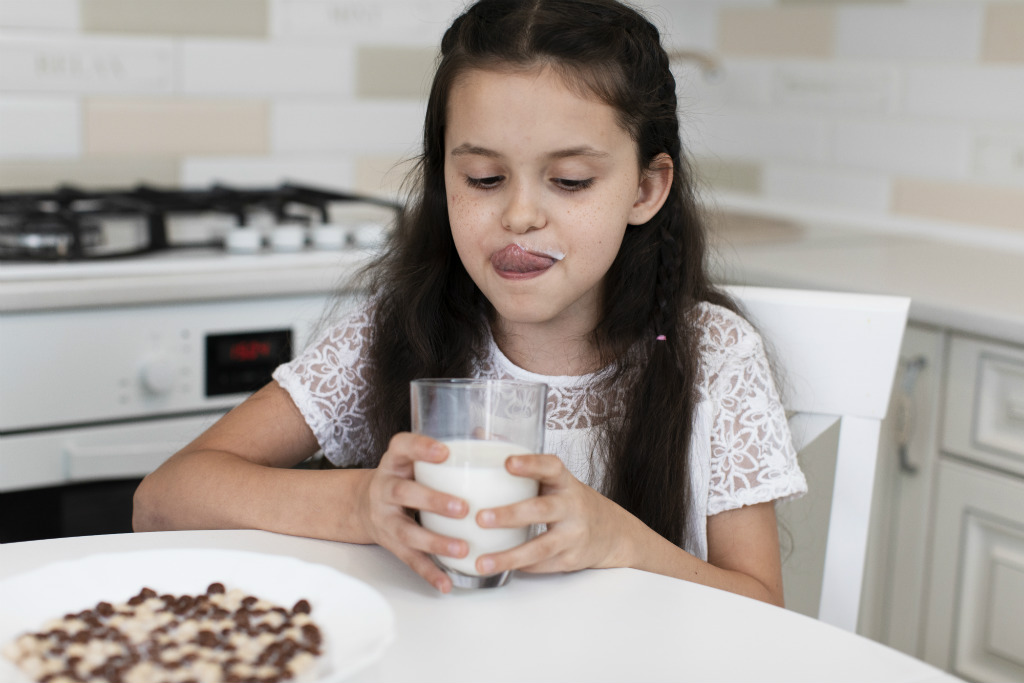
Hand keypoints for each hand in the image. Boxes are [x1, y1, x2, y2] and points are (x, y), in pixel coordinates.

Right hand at [356, 433, 468, 592]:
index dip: (420, 448)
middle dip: (432, 501)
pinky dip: (429, 573)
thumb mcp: (415, 459)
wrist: (364, 505)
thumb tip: (487, 434)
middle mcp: (385, 487)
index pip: (401, 446)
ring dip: (434, 541)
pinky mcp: (389, 543)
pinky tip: (447, 583)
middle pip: (402, 492)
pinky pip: (409, 560)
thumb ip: (446, 451)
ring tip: (462, 548)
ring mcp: (384, 517)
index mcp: (395, 461)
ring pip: (406, 531)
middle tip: (463, 508)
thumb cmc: (404, 477)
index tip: (445, 451)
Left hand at [473, 454, 632, 575]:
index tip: (507, 462)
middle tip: (481, 518)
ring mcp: (574, 534)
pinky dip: (520, 567)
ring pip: (541, 547)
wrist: (611, 532)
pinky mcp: (571, 559)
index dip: (530, 463)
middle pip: (542, 510)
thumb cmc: (569, 500)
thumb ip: (520, 459)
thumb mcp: (552, 478)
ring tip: (482, 561)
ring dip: (510, 555)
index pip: (551, 467)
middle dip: (510, 515)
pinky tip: (498, 567)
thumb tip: (479, 434)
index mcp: (564, 481)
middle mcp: (572, 506)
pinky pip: (543, 565)